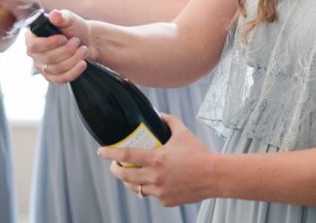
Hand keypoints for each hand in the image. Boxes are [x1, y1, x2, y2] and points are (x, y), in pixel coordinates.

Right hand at [25, 9, 90, 82]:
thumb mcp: (69, 18)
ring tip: (83, 49)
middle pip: (47, 59)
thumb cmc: (73, 27)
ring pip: (56, 69)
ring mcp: (42, 66)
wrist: (86, 40)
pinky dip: (74, 71)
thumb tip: (55, 15)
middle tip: (77, 41)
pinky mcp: (52, 77)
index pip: (33, 46)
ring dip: (73, 59)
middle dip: (67, 50)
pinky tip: (82, 63)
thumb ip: (62, 16)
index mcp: (32, 37)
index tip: (63, 38)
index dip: (49, 44)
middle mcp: (34, 53)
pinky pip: (60, 79)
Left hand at [100, 114, 215, 207]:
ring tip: (129, 174)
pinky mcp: (166, 200)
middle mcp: (155, 176)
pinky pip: (152, 194)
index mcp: (156, 158)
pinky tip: (152, 182)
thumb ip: (169, 121)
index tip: (101, 151)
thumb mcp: (183, 133)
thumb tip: (159, 114)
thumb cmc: (199, 153)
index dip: (110, 153)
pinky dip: (149, 188)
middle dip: (116, 170)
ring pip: (136, 188)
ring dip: (130, 181)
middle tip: (114, 165)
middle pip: (125, 175)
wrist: (214, 176)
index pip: (126, 155)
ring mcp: (159, 191)